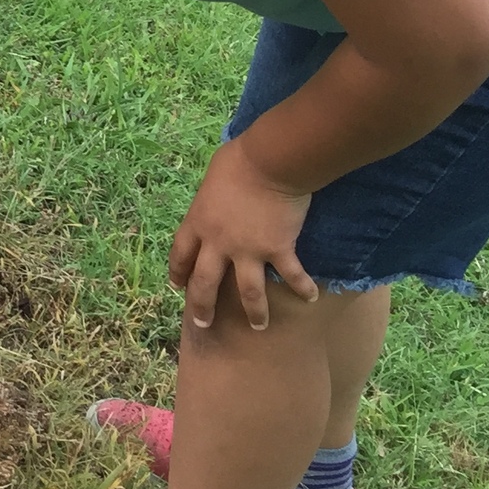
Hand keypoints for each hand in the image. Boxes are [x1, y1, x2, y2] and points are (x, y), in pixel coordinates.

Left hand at [168, 136, 317, 330]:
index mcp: (198, 222)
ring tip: (258, 327)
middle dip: (202, 306)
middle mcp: (218, 243)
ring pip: (247, 292)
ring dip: (254, 312)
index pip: (180, 254)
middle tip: (203, 324)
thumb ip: (211, 197)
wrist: (269, 164)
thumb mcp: (211, 179)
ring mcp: (248, 250)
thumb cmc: (239, 161)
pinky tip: (311, 298)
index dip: (178, 272)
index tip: (177, 286)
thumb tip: (216, 195)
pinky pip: (291, 275)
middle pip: (205, 283)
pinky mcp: (278, 249)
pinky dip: (303, 287)